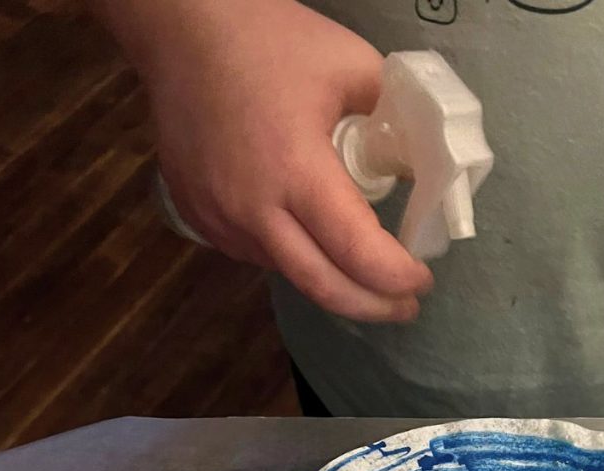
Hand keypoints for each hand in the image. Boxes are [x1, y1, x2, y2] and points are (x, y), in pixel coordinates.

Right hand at [136, 0, 431, 321]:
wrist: (182, 30)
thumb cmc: (269, 42)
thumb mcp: (354, 68)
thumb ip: (395, 120)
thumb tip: (418, 165)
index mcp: (295, 169)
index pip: (356, 253)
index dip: (397, 278)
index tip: (421, 280)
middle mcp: (252, 207)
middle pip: (323, 288)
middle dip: (373, 307)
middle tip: (404, 306)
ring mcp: (220, 217)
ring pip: (289, 274)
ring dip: (332, 280)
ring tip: (362, 269)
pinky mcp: (199, 217)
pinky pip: (256, 254)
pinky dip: (292, 256)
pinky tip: (310, 237)